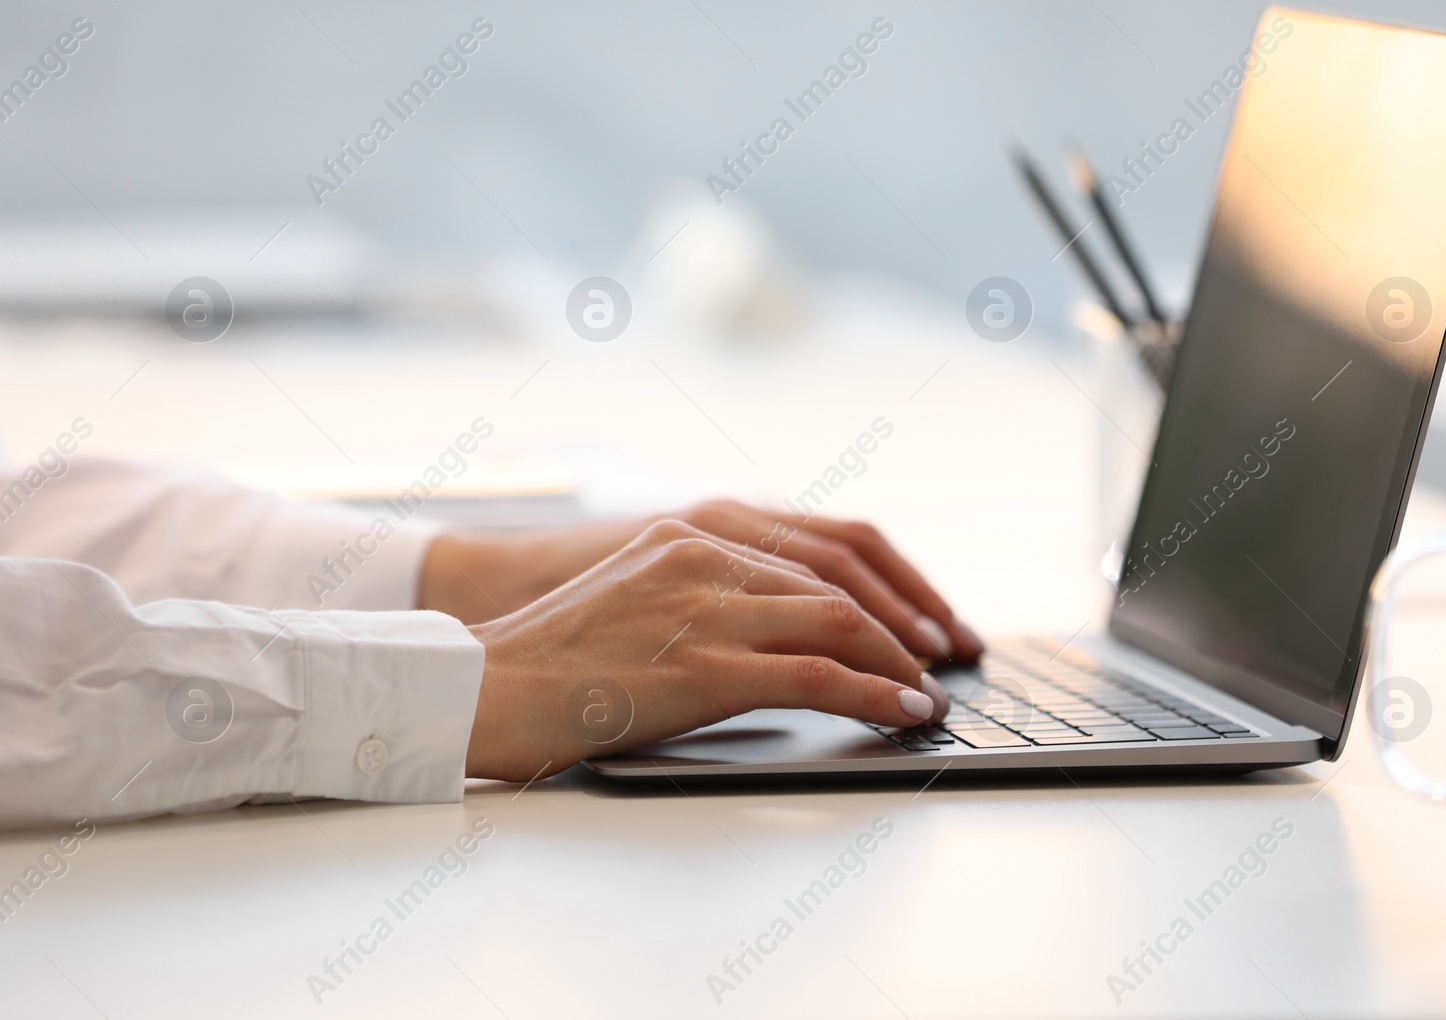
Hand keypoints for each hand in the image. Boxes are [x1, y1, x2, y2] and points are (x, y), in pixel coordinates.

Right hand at [421, 499, 982, 661]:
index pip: (824, 542)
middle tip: (950, 652)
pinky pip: (816, 676)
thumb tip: (773, 631)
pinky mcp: (702, 667)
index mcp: (693, 534)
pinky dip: (874, 694)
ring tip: (932, 691)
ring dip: (899, 660)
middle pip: (843, 574)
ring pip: (839, 620)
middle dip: (909, 617)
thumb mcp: (633, 598)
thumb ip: (700, 594)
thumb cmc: (549, 660)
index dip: (890, 580)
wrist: (478, 688)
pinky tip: (904, 713)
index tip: (924, 615)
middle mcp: (706, 556)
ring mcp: (704, 607)